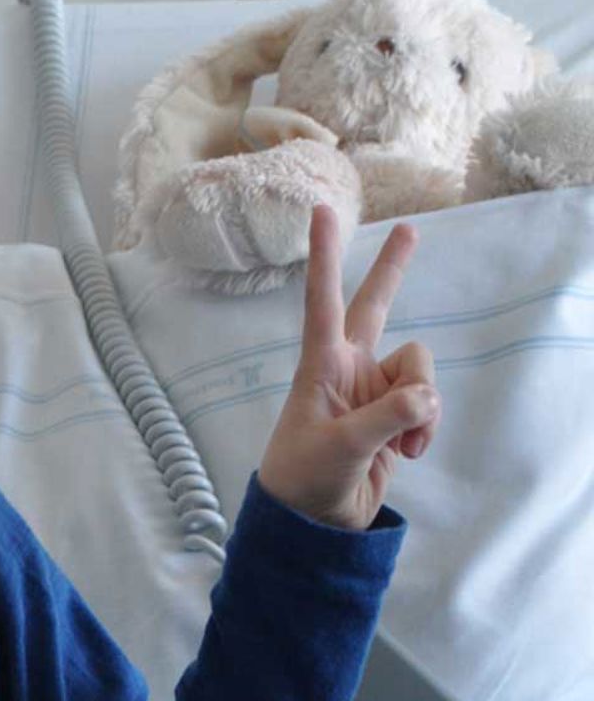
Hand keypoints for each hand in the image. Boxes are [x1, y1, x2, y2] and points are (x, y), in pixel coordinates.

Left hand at [258, 206, 441, 529]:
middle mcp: (349, 368)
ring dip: (422, 406)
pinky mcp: (395, 415)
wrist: (314, 521)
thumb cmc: (305, 478)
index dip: (324, 255)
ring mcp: (374, 389)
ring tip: (401, 443)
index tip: (323, 211)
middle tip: (409, 228)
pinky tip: (408, 451)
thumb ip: (384, 419)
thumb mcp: (339, 448)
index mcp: (321, 365)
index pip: (323, 300)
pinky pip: (428, 404)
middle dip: (392, 270)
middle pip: (375, 307)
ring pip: (420, 370)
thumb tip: (424, 398)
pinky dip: (426, 426)